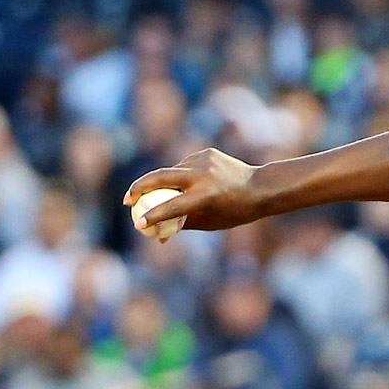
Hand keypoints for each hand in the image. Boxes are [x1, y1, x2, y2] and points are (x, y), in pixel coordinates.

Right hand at [124, 148, 261, 231]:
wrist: (261, 187)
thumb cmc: (235, 211)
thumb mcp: (210, 222)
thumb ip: (181, 224)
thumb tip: (157, 236)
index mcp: (206, 195)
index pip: (172, 206)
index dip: (153, 217)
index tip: (138, 225)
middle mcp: (203, 175)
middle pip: (159, 177)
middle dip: (139, 188)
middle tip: (128, 200)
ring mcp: (204, 160)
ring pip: (171, 171)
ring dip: (162, 183)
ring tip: (168, 197)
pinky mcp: (206, 152)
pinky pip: (184, 165)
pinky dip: (180, 175)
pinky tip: (192, 184)